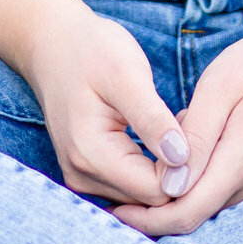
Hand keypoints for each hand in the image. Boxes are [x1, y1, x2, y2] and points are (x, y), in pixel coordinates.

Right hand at [17, 0, 191, 207]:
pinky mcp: (88, 175)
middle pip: (151, 199)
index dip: (184, 162)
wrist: (54, 45)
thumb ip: (152, 118)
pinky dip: (152, 167)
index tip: (188, 120)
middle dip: (175, 166)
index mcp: (90, 155)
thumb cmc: (91, 51)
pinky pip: (133, 187)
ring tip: (168, 124)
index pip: (156, 190)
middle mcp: (82, 177)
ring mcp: (83, 180)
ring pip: (145, 197)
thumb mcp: (126, 73)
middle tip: (182, 119)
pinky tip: (158, 135)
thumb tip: (181, 158)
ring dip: (164, 167)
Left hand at [112, 10, 242, 236]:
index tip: (119, 212)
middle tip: (124, 197)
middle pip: (202, 214)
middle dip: (161, 212)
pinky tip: (200, 154)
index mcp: (241, 161)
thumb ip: (196, 135)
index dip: (149, 220)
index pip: (188, 212)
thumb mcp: (224, 85)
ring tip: (163, 160)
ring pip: (220, 203)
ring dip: (187, 194)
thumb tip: (170, 182)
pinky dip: (211, 182)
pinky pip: (240, 189)